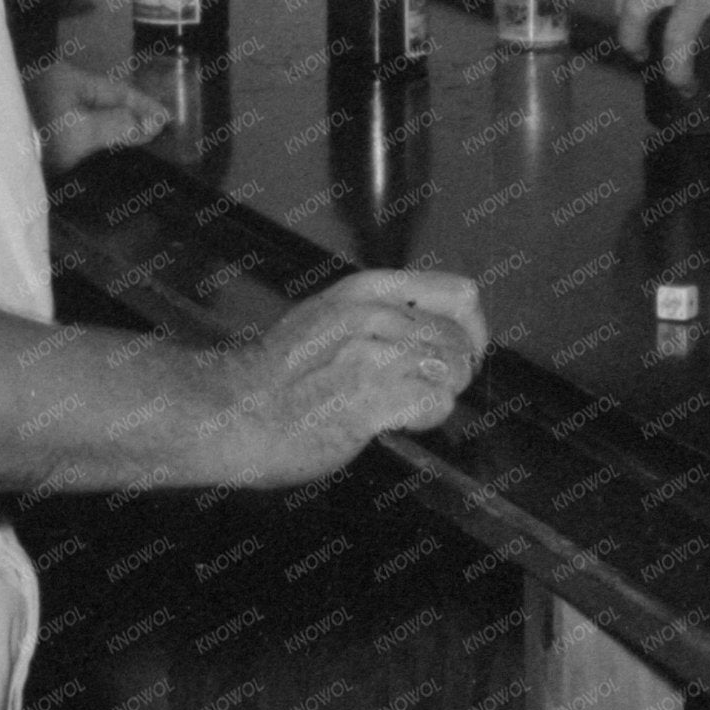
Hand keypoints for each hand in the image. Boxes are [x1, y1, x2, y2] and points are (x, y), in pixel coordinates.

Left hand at [23, 61, 173, 177]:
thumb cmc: (35, 132)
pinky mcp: (27, 125)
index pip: (118, 90)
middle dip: (126, 113)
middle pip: (100, 99)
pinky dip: (86, 134)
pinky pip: (67, 125)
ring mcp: (38, 104)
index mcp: (70, 80)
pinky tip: (91, 148)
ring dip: (106, 125)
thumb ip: (116, 126)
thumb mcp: (80, 131)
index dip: (145, 105)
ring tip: (129, 141)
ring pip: (82, 112)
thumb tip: (151, 123)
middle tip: (152, 131)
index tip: (168, 119)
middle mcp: (53, 86)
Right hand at [216, 269, 487, 484]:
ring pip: (452, 371)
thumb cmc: (278, 374)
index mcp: (367, 290)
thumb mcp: (328, 314)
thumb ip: (380, 312)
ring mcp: (374, 353)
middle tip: (426, 387)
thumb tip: (436, 327)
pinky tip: (400, 420)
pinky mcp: (372, 396)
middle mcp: (375, 314)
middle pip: (460, 340)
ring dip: (439, 394)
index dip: (471, 328)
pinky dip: (426, 417)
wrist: (237, 410)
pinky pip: (435, 403)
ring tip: (406, 403)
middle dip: (453, 371)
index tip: (461, 350)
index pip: (460, 293)